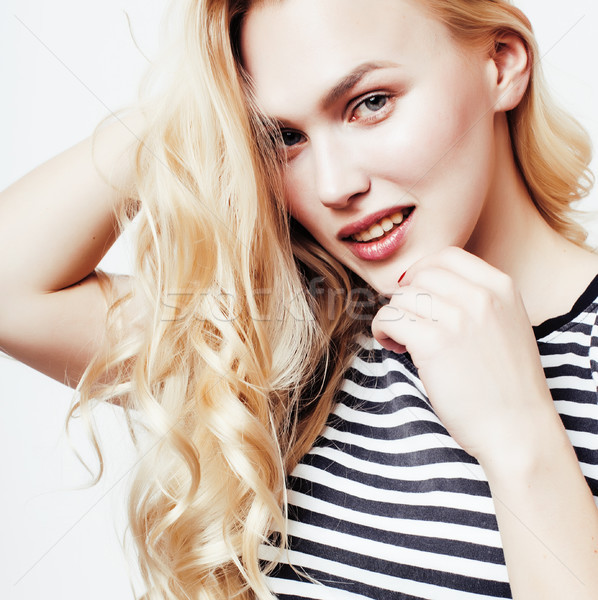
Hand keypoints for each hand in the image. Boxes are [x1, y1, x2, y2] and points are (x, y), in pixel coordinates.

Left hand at [371, 246, 555, 464]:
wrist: (517, 428)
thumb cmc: (507, 383)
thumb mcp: (506, 324)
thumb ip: (476, 299)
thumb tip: (425, 286)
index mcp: (501, 286)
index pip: (446, 256)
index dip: (421, 272)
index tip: (414, 292)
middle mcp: (481, 296)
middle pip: (420, 276)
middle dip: (406, 297)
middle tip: (407, 322)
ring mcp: (458, 319)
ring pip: (402, 297)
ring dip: (392, 315)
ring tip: (400, 339)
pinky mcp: (434, 344)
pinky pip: (390, 319)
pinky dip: (383, 330)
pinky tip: (393, 346)